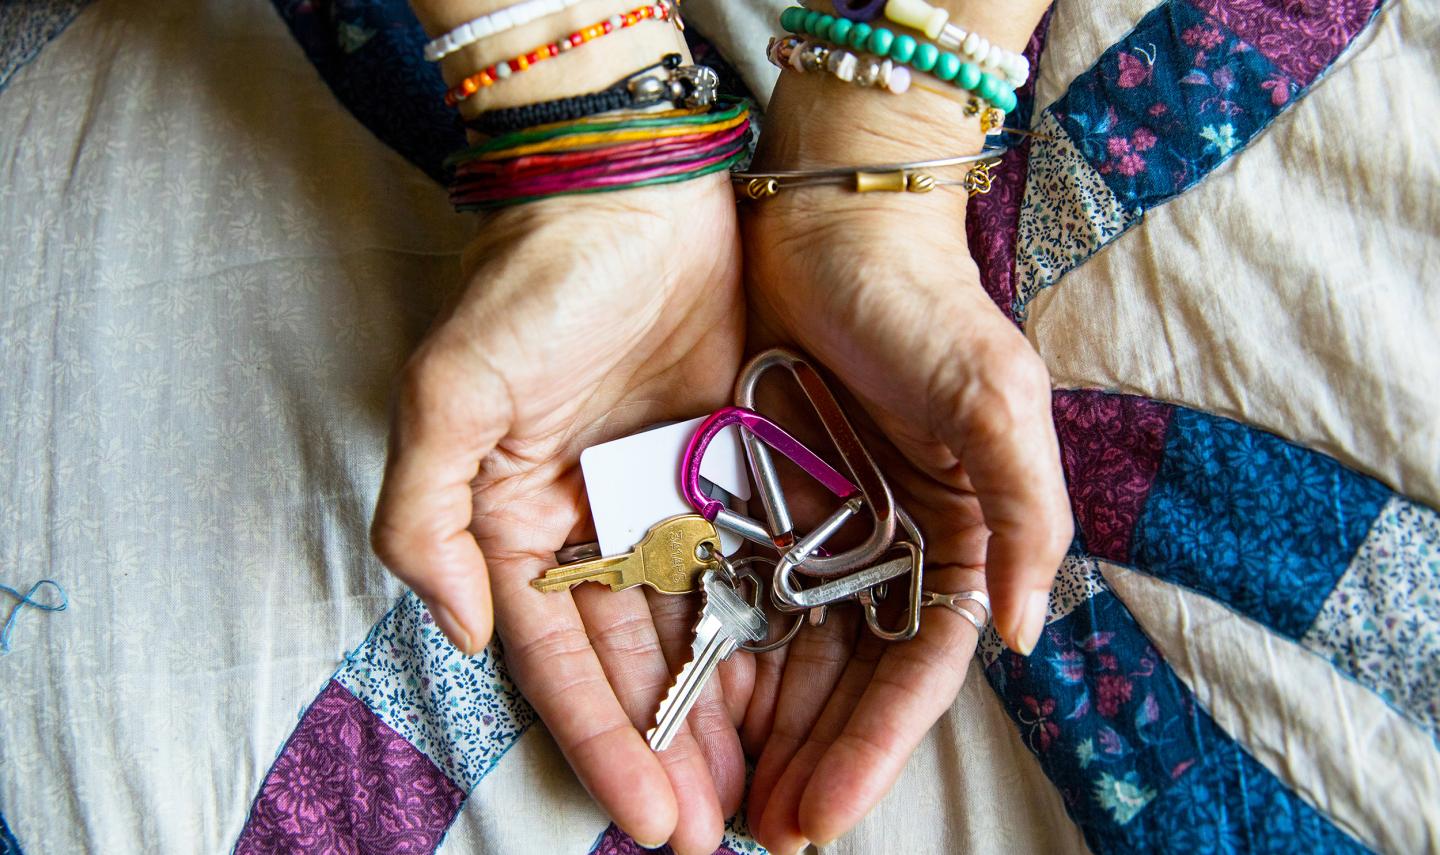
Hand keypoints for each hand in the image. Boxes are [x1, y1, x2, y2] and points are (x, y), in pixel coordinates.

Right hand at [370, 179, 750, 853]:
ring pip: (695, 632)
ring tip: (759, 792)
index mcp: (515, 525)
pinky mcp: (725, 470)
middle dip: (669, 752)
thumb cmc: (535, 287)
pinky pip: (748, 567)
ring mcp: (661, 503)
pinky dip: (763, 632)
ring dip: (719, 715)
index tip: (647, 821)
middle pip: (631, 667)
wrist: (632, 194)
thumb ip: (427, 520)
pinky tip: (792, 695)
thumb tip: (461, 632)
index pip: (557, 663)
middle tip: (715, 832)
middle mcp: (588, 528)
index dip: (602, 744)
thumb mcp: (449, 396)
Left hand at [736, 64, 1070, 850]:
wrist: (831, 221)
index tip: (824, 812)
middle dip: (808, 759)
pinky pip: (731, 593)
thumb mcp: (992, 395)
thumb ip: (1025, 509)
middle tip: (757, 829)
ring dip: (756, 730)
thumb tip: (1030, 633)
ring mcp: (819, 530)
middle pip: (847, 682)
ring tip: (712, 797)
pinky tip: (683, 707)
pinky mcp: (754, 500)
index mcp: (959, 540)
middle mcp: (891, 549)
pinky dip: (714, 654)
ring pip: (786, 655)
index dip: (875, 748)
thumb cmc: (922, 304)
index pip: (918, 670)